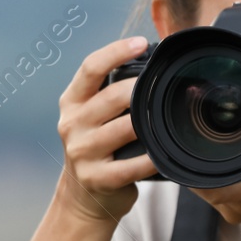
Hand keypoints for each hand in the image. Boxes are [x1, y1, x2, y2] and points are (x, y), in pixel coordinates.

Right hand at [52, 36, 158, 223]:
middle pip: (112, 96)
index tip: (141, 43)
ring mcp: (82, 152)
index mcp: (71, 102)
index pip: (90, 68)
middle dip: (142, 89)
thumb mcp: (91, 115)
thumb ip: (109, 92)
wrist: (82, 197)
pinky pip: (132, 166)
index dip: (116, 51)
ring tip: (168, 117)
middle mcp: (72, 124)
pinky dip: (152, 158)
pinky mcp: (97, 178)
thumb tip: (150, 62)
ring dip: (149, 123)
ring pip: (125, 129)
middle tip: (164, 86)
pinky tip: (164, 153)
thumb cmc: (96, 146)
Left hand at [189, 59, 240, 240]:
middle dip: (192, 146)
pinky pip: (213, 189)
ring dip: (202, 159)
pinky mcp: (235, 211)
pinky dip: (213, 171)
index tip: (186, 121)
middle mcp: (229, 202)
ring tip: (206, 134)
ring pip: (200, 181)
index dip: (185, 143)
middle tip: (195, 118)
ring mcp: (230, 210)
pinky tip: (221, 153)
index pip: (192, 166)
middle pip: (192, 171)